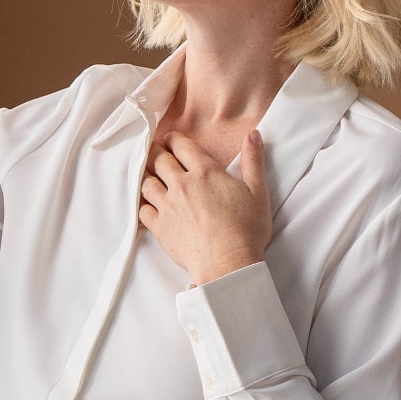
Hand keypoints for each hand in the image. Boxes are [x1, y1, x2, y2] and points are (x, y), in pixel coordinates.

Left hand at [138, 130, 272, 286]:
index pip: (181, 146)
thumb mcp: (258, 192)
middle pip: (160, 160)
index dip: (174, 139)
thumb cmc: (246, 230)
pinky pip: (142, 210)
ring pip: (147, 183)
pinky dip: (142, 204)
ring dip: (147, 175)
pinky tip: (147, 204)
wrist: (228, 265)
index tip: (171, 139)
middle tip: (157, 151)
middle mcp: (182, 185)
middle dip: (157, 152)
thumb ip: (253, 161)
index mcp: (204, 172)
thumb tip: (253, 134)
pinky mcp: (160, 228)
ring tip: (149, 175)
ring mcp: (168, 206)